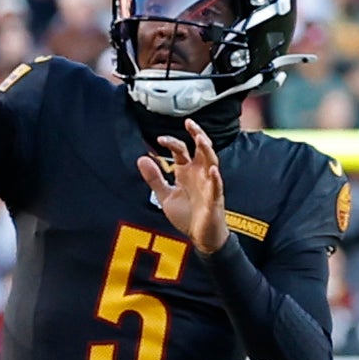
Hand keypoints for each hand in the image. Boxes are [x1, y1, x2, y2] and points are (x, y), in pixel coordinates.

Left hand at [138, 121, 229, 252]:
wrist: (202, 237)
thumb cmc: (188, 216)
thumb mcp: (165, 196)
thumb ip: (154, 178)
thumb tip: (141, 159)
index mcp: (187, 172)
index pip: (181, 150)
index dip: (172, 142)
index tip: (159, 139)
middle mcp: (199, 174)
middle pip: (201, 149)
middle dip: (196, 135)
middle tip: (189, 123)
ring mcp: (209, 185)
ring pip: (211, 162)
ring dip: (207, 150)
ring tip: (200, 139)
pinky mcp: (214, 200)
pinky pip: (216, 187)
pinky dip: (215, 179)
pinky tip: (213, 171)